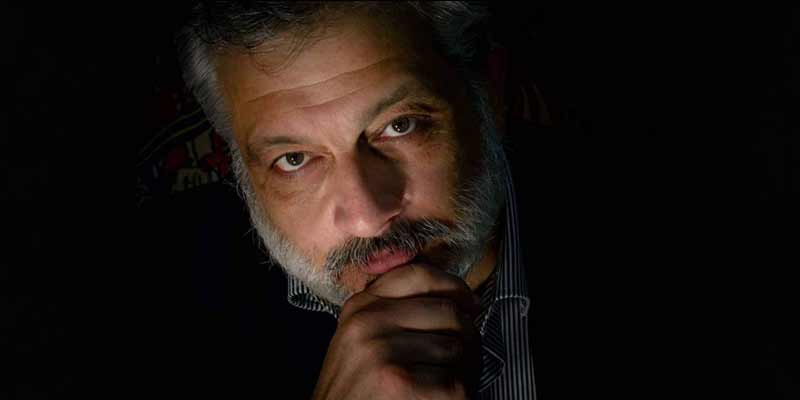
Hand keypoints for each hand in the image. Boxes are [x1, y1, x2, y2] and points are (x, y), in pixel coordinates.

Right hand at [311, 264, 481, 399]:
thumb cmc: (354, 392)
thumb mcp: (360, 340)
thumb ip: (393, 312)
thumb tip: (455, 298)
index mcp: (360, 308)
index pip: (419, 275)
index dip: (454, 287)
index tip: (470, 303)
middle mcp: (367, 324)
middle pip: (448, 311)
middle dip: (467, 335)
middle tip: (466, 357)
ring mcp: (382, 353)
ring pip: (457, 347)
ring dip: (465, 369)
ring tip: (447, 383)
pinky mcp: (399, 385)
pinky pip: (456, 382)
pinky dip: (459, 395)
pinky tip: (442, 399)